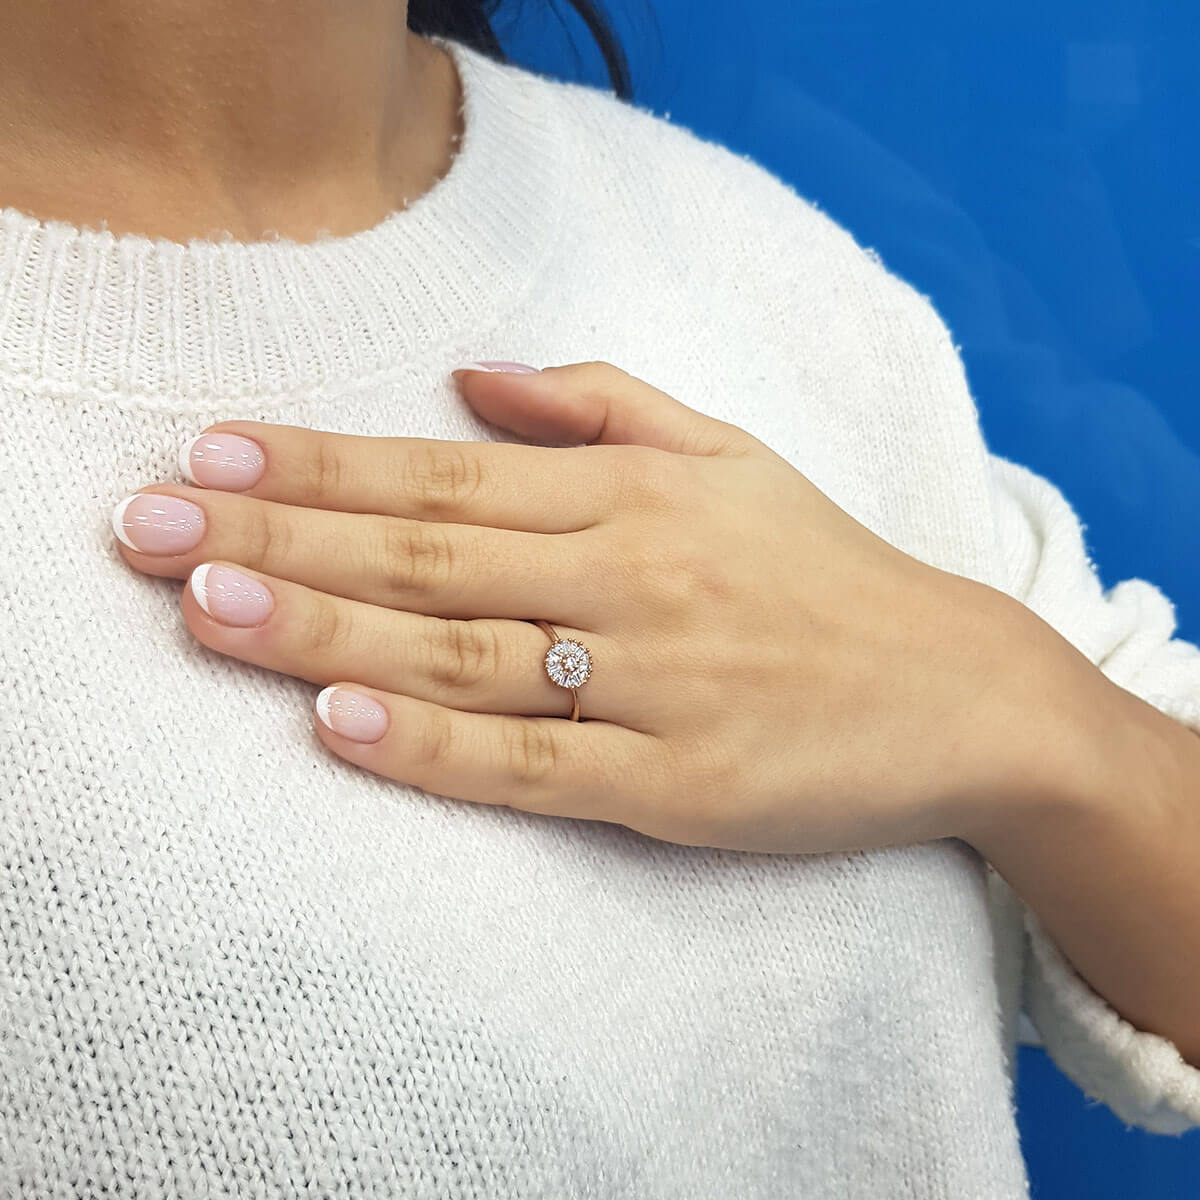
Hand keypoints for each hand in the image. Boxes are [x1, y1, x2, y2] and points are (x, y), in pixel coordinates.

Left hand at [112, 360, 1015, 854]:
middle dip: (278, 538)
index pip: (443, 474)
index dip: (321, 464)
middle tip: (151, 528)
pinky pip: (532, 764)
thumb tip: (475, 374)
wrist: (959, 690)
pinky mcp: (676, 786)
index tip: (212, 453)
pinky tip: (342, 722)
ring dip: (324, 631)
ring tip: (206, 609)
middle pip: (426, 556)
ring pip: (459, 655)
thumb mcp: (731, 455)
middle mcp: (631, 580)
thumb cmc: (828, 572)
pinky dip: (433, 746)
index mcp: (635, 498)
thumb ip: (603, 405)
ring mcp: (651, 687)